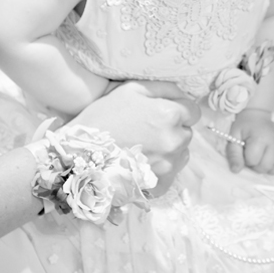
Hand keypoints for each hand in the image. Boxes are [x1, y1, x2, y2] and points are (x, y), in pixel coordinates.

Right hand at [65, 80, 199, 195]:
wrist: (80, 150)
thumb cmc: (104, 115)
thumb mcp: (131, 89)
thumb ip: (163, 88)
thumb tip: (182, 94)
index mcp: (170, 114)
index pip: (193, 111)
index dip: (178, 108)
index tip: (161, 112)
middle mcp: (174, 141)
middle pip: (187, 133)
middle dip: (173, 129)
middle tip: (147, 129)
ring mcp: (169, 165)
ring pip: (181, 153)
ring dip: (170, 148)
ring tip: (144, 146)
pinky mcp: (160, 184)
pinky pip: (172, 173)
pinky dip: (162, 168)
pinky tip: (142, 161)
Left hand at [226, 108, 273, 174]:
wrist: (256, 114)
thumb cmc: (244, 126)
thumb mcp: (233, 137)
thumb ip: (234, 154)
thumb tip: (236, 171)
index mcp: (260, 138)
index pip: (253, 161)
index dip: (246, 161)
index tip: (245, 154)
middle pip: (267, 165)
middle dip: (257, 167)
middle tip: (253, 159)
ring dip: (272, 168)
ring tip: (264, 163)